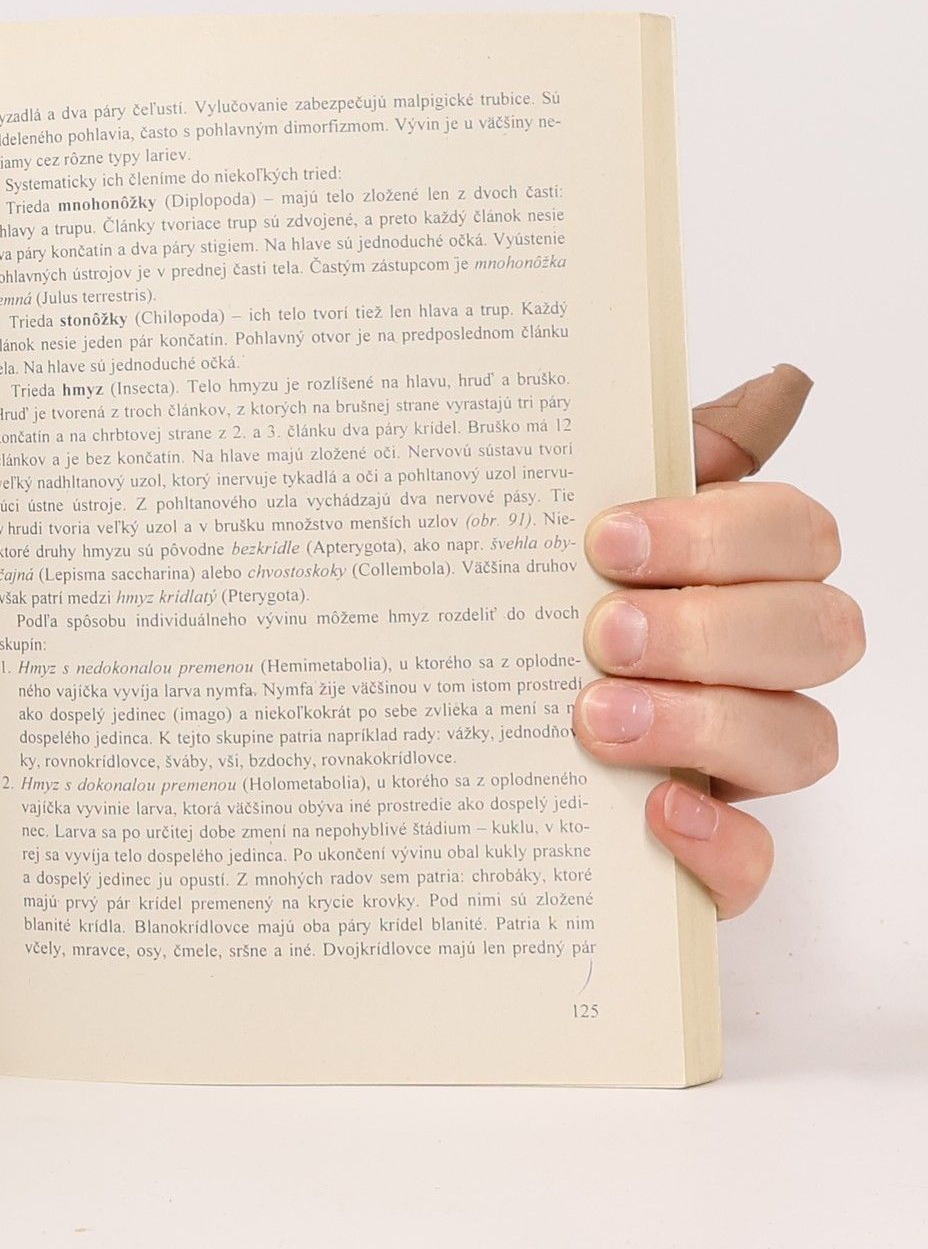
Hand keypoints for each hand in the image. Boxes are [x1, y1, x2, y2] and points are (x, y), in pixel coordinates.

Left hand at [573, 366, 862, 916]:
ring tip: (596, 717)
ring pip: (804, 741)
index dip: (721, 534)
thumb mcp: (558, 533)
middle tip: (602, 632)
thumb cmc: (521, 622)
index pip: (798, 535)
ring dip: (706, 723)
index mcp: (727, 579)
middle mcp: (750, 670)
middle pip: (820, 633)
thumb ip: (660, 459)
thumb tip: (784, 384)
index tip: (607, 541)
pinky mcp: (707, 859)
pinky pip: (759, 864)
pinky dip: (717, 842)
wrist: (428, 751)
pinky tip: (653, 812)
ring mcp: (737, 767)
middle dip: (712, 627)